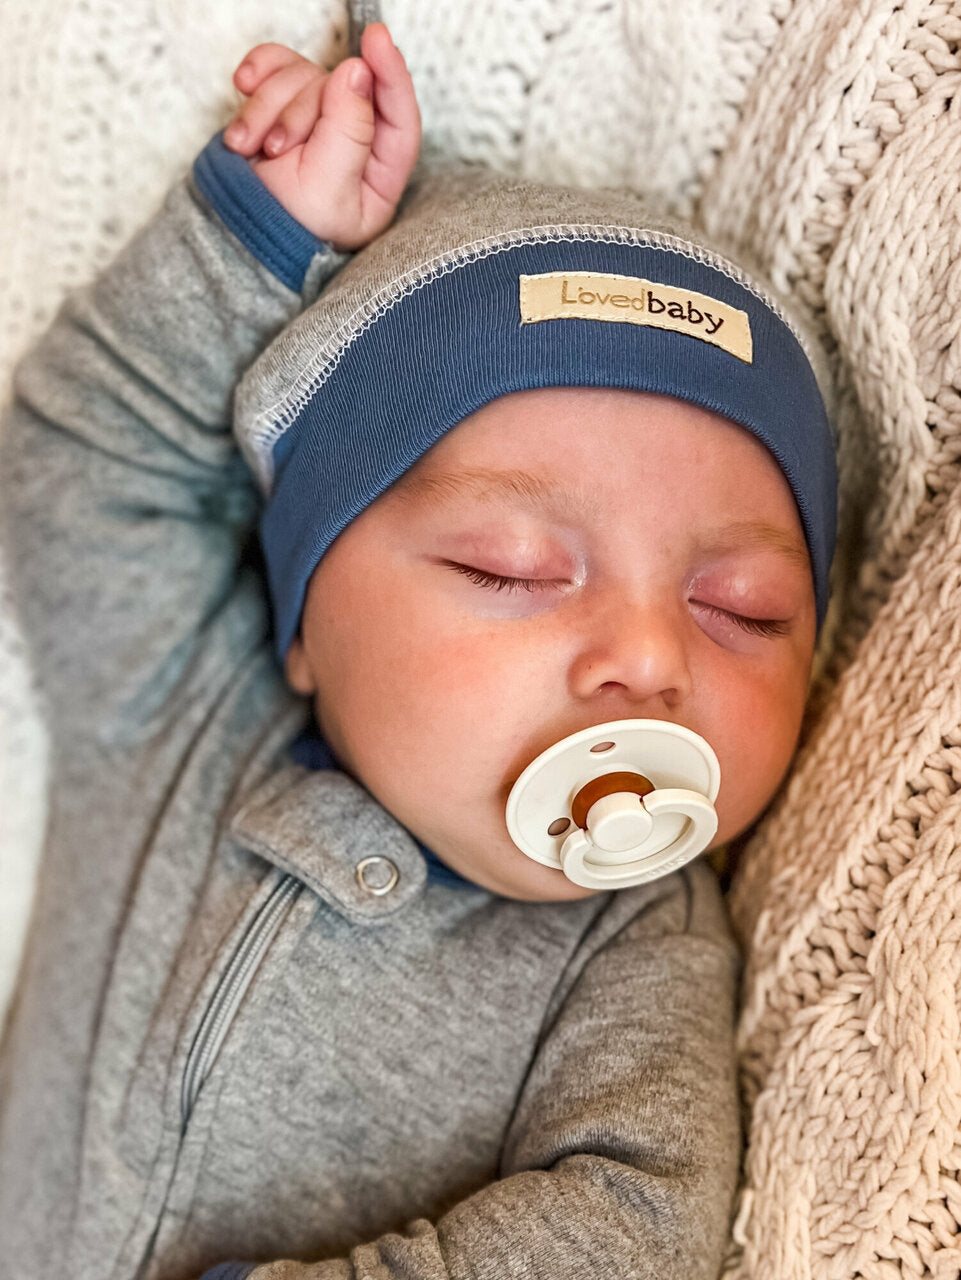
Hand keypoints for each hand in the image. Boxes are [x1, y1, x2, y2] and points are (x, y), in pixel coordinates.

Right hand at [224, 22, 420, 251]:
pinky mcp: (282, 107)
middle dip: (301, 111)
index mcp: (378, 177)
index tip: (376, 40)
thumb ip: (348, 132)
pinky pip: (277, 68)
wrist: (229, 235)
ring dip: (268, 105)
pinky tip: (242, 86)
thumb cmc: (281, 229)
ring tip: (248, 145)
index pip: (398, 116)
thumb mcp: (323, 190)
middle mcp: (354, 146)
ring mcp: (318, 123)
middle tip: (275, 149)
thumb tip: (359, 72)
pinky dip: (258, 76)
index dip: (390, 74)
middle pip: (342, 90)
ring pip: (305, 76)